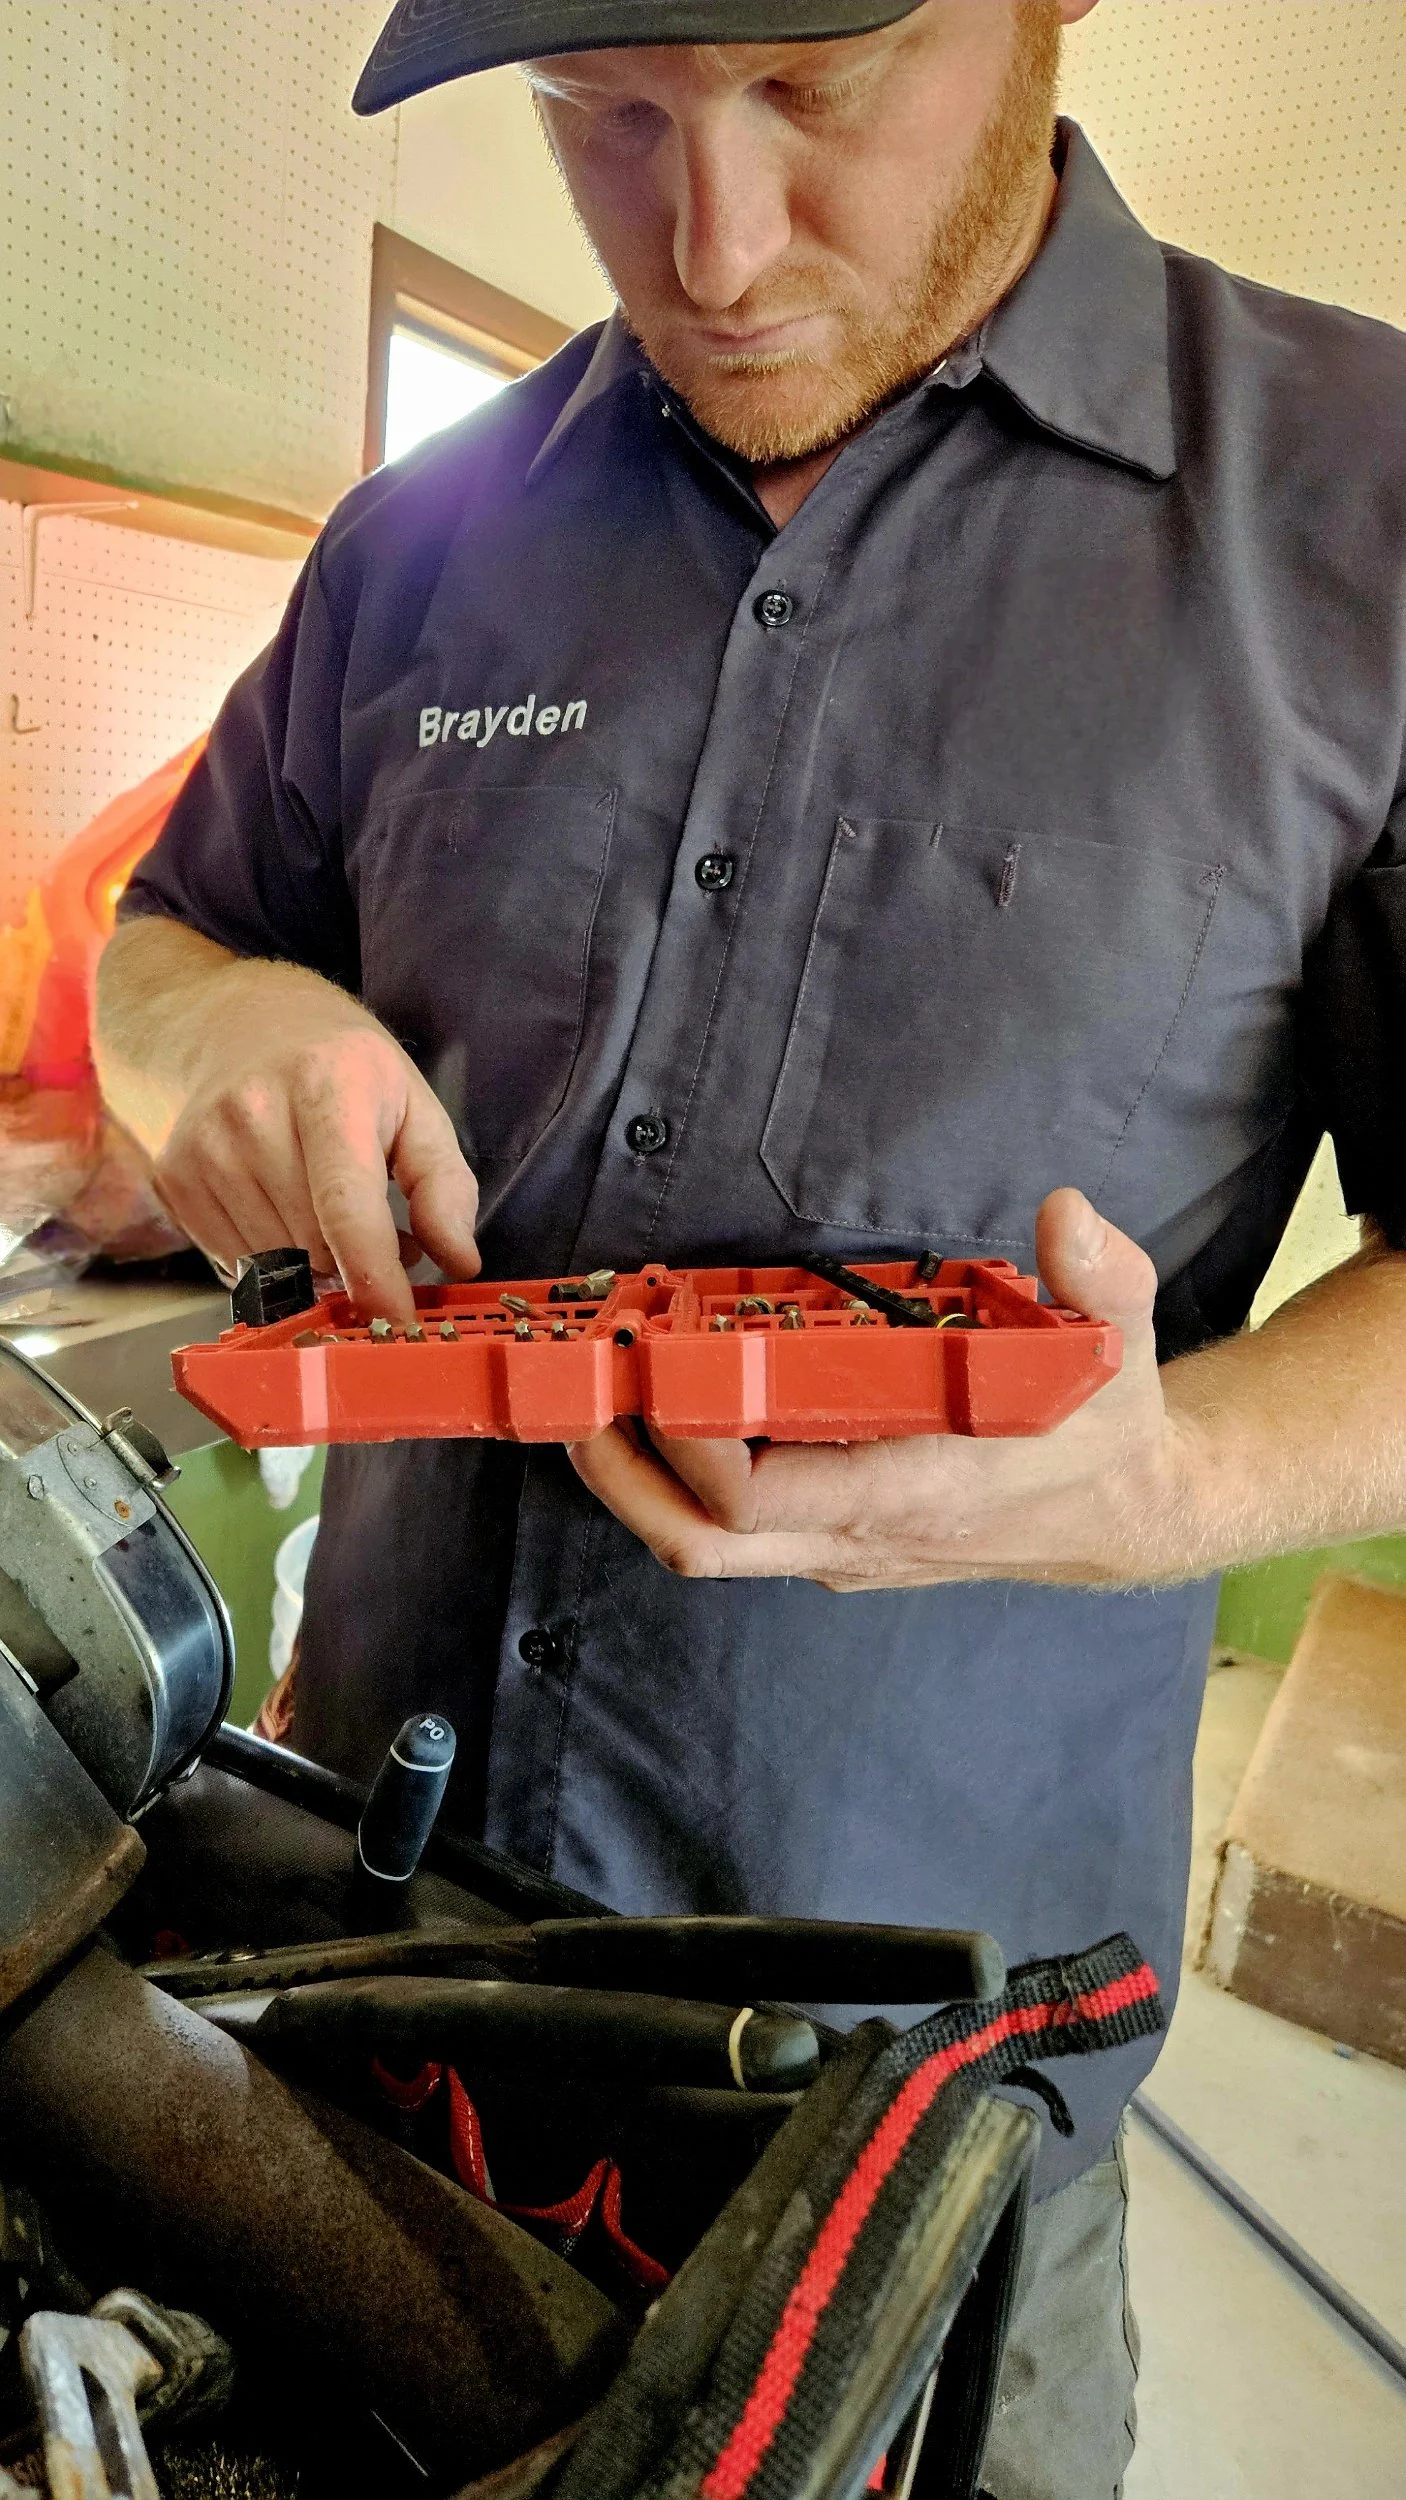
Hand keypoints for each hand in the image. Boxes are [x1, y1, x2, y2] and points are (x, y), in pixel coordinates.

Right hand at [154, 967, 479, 1320]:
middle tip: (372, 1227)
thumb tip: (458, 1262)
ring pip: (274, 1263)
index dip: (375, 1277)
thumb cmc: (343, 1069)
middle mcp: (252, 1113)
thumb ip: (445, 1184)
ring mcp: (203, 1148)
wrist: (241, 1024)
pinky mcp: (175, 1178)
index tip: (400, 1322)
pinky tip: (281, 1208)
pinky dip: (271, 1256)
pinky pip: (235, 1262)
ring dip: (311, 1260)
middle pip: (313, 1246)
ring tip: (323, 1210)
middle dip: (353, 1260)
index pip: (345, 1207)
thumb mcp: (414, 1104)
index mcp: (325, 1086)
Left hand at [569, 1191, 1209, 1590]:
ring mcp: (843, 1550)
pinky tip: (657, 1424)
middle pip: (701, 1541)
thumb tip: (1068, 1212)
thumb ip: (1102, 1276)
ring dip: (635, 1488)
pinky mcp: (836, 1544)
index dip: (692, 1445)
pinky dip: (679, 1489)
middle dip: (621, 1478)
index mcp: (915, 1490)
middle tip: (573, 1398)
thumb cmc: (1106, 1426)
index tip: (654, 1372)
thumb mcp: (1119, 1342)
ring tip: (589, 1410)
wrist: (1129, 1513)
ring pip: (706, 1550)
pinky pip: (735, 1535)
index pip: (762, 1497)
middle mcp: (862, 1536)